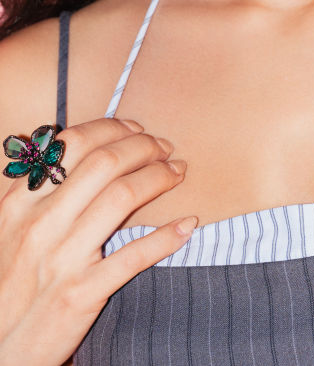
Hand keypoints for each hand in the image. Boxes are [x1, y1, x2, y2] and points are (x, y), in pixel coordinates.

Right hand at [0, 117, 195, 365]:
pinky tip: (187, 224)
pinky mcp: (81, 294)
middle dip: (144, 147)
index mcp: (19, 203)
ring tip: (177, 172)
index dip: (113, 128)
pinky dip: (167, 237)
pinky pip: (134, 256)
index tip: (137, 129)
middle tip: (165, 147)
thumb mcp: (8, 230)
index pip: (72, 144)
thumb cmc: (9, 284)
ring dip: (159, 177)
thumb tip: (72, 147)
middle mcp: (39, 224)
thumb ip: (36, 192)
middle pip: (105, 163)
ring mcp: (61, 259)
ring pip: (122, 197)